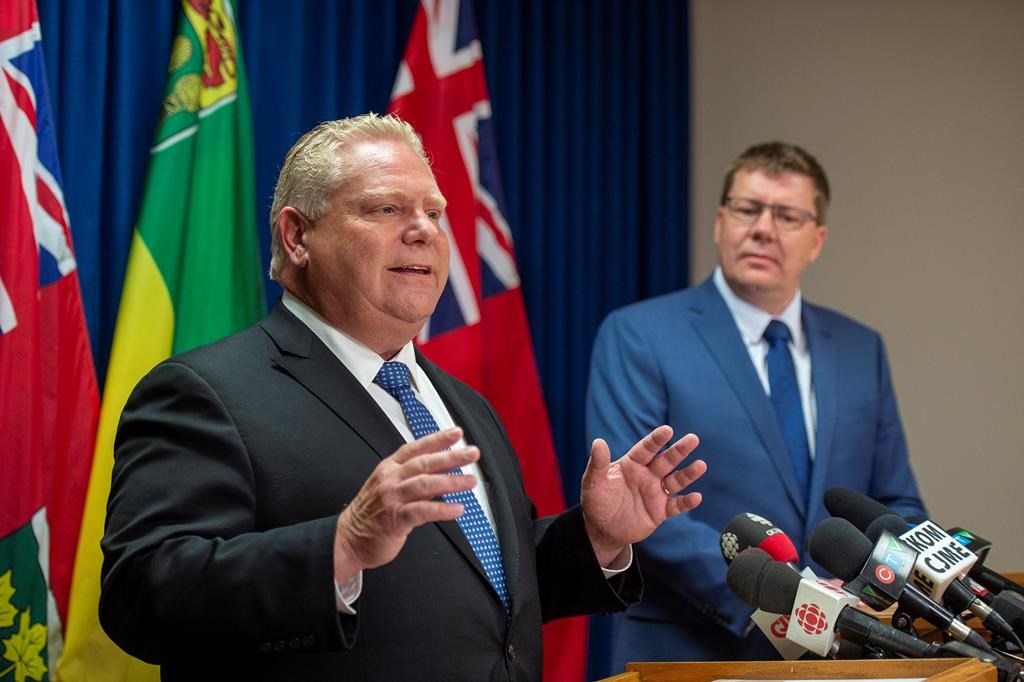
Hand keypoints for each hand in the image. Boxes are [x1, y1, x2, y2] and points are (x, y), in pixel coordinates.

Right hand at [333, 427, 477, 582]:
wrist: (348, 540)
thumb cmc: (372, 514)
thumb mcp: (391, 488)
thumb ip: (416, 479)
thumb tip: (446, 472)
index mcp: (390, 468)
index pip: (416, 448)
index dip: (437, 439)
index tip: (456, 433)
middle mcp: (390, 479)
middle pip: (424, 463)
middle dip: (451, 456)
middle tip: (472, 453)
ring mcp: (392, 498)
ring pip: (425, 484)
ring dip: (451, 481)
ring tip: (470, 481)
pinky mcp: (395, 519)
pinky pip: (422, 511)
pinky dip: (442, 509)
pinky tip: (457, 509)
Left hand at [581, 426, 705, 566]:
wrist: (602, 529)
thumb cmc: (597, 501)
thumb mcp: (593, 482)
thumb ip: (598, 463)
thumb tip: (598, 442)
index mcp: (632, 464)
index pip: (646, 449)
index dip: (656, 440)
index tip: (668, 430)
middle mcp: (647, 475)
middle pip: (666, 461)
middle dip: (679, 450)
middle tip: (693, 438)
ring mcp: (655, 493)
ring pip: (675, 481)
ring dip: (688, 474)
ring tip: (701, 465)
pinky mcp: (660, 512)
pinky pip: (676, 505)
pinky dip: (686, 502)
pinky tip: (696, 497)